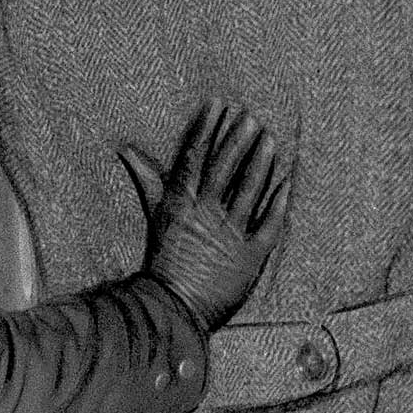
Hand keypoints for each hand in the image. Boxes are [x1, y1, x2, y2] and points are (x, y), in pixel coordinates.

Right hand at [124, 102, 286, 329]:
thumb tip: (125, 149)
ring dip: (260, 164)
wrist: (172, 308)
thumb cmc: (164, 261)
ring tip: (269, 138)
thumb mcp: (156, 215)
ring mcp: (229, 235)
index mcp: (182, 204)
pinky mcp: (249, 256)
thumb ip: (147, 179)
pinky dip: (278, 204)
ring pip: (248, 192)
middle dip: (237, 141)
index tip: (218, 105)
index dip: (207, 129)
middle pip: (224, 170)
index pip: (195, 159)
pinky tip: (286, 183)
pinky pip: (267, 225)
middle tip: (250, 116)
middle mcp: (206, 215)